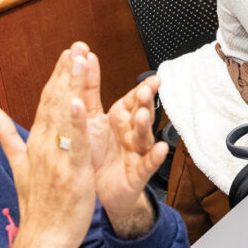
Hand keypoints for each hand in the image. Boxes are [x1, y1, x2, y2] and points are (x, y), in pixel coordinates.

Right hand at [0, 45, 99, 247]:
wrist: (41, 236)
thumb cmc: (38, 203)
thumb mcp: (20, 164)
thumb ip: (8, 135)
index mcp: (37, 141)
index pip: (47, 101)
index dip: (58, 75)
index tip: (68, 53)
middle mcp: (44, 144)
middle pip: (55, 101)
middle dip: (67, 72)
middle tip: (77, 44)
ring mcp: (55, 157)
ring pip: (64, 115)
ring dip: (71, 86)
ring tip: (78, 60)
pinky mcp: (69, 171)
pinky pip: (73, 143)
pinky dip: (73, 122)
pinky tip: (77, 102)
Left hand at [89, 71, 163, 238]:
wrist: (99, 191)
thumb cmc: (96, 154)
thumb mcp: (90, 119)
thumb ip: (89, 90)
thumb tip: (86, 56)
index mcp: (118, 119)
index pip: (130, 98)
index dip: (139, 87)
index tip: (151, 78)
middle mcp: (130, 133)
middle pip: (140, 113)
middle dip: (144, 101)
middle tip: (145, 89)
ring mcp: (136, 152)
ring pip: (143, 136)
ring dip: (144, 124)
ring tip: (143, 114)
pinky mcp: (137, 174)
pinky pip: (147, 164)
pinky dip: (155, 157)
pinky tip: (161, 149)